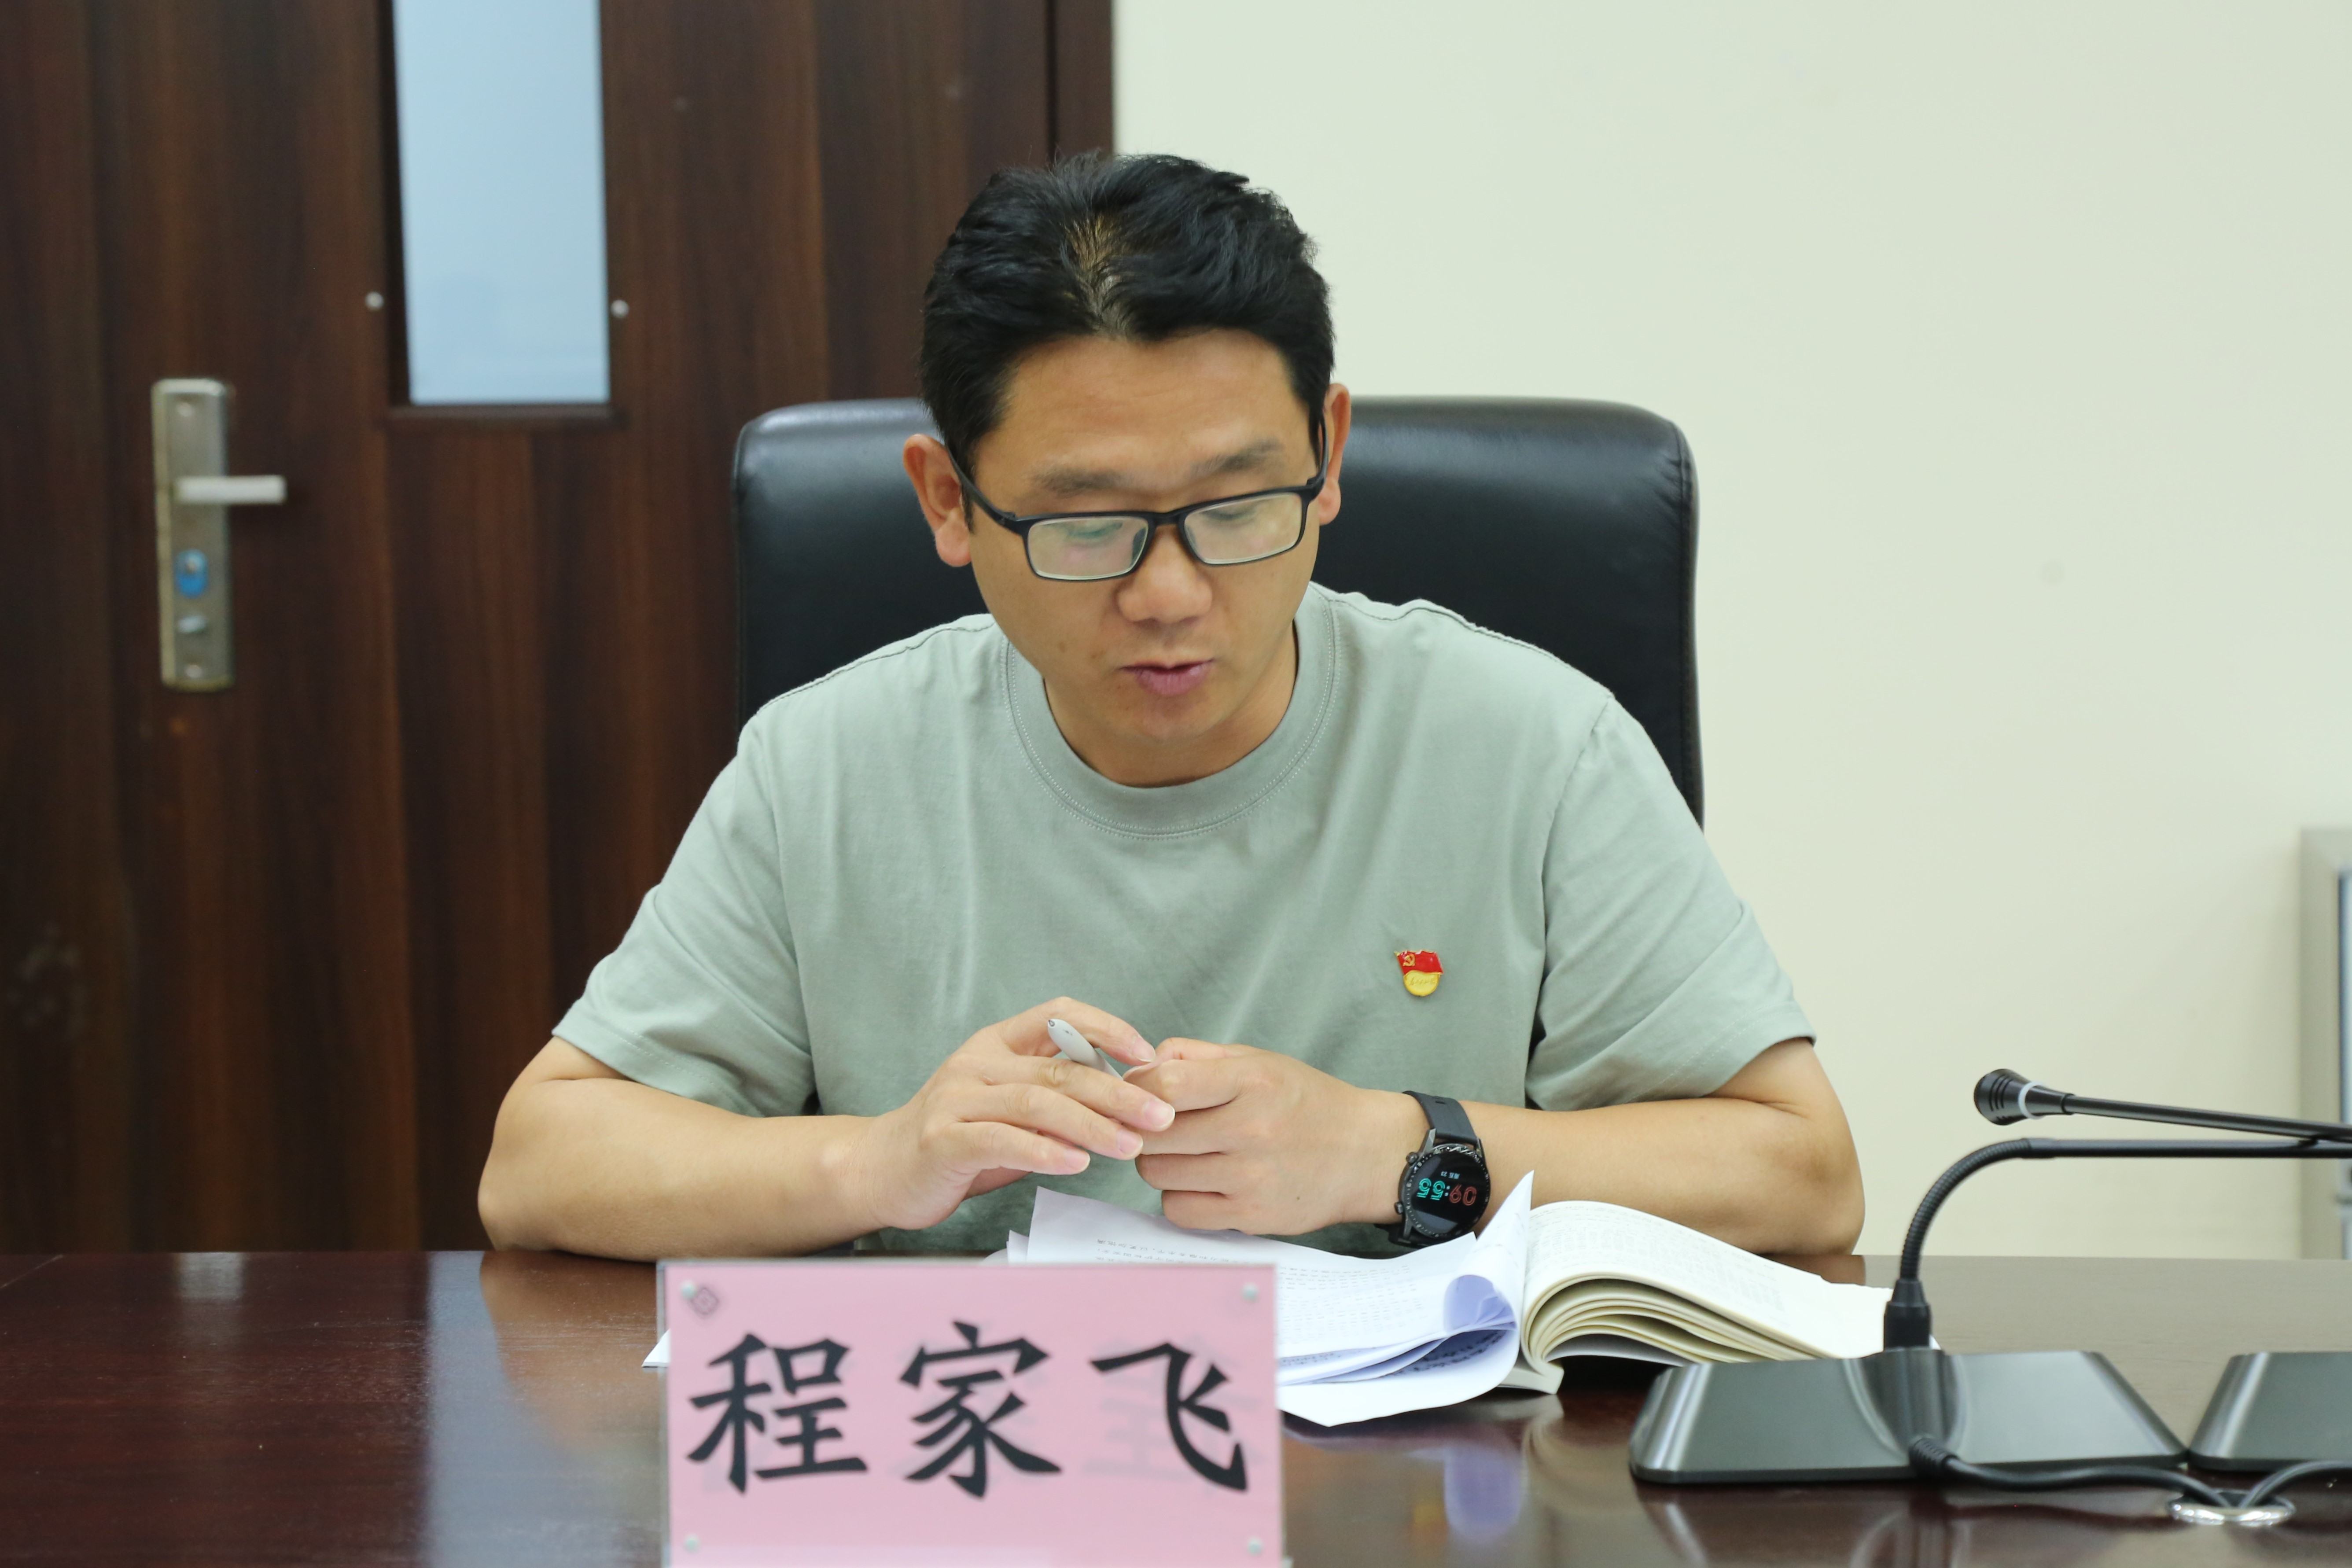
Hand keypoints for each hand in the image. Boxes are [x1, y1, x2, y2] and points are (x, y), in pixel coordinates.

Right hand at [847, 999, 1173, 1232]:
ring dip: (1090, 1124)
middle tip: (1160, 1116)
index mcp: (996, 1043)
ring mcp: (955, 1099)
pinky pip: (1001, 1140)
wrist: (880, 1169)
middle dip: (1117, 1092)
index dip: (1106, 1027)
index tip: (1147, 1054)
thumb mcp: (1011, 1109)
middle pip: (1058, 1068)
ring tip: (1129, 1144)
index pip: (1058, 1013)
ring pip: (1035, 1102)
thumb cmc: (959, 1139)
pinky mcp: (942, 1140)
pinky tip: (1076, 1162)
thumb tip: (1127, 1102)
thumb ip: (1056, 1100)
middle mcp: (976, 1062)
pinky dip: (1043, 1151)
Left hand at [1126, 1040, 1425, 1234]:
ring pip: (1158, 1173)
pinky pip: (1179, 1211)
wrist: (1364, 1153)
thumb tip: (1139, 1068)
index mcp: (1252, 1081)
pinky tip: (1201, 1183)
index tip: (1144, 1095)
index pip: (1165, 1085)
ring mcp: (1251, 1178)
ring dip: (1161, 1163)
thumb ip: (1195, 1056)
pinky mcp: (1252, 1217)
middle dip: (1145, 1129)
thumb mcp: (1258, 1060)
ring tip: (1188, 1154)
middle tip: (1162, 1127)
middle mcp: (1252, 1129)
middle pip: (1152, 1134)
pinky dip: (1180, 1197)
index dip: (1139, 1090)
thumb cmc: (1306, 1103)